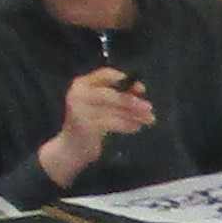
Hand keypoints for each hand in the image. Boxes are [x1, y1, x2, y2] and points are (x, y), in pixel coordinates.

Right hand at [40, 65, 153, 183]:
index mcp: (82, 84)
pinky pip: (112, 123)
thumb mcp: (100, 106)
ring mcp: (80, 110)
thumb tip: (139, 90)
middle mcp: (79, 94)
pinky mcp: (86, 126)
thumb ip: (116, 97)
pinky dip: (127, 125)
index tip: (141, 89)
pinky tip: (136, 127)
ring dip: (134, 115)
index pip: (105, 74)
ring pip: (114, 110)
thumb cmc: (89, 124)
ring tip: (148, 119)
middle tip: (150, 107)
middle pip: (111, 94)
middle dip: (132, 101)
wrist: (71, 148)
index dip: (125, 80)